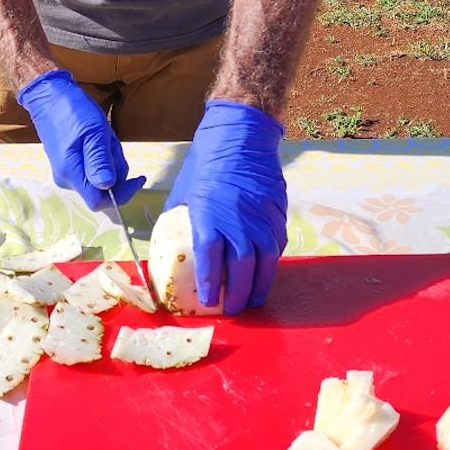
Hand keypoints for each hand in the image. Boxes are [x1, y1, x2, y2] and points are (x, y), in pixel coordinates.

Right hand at [18, 70, 144, 206]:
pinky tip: (98, 139)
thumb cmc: (73, 111)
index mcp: (72, 173)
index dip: (122, 195)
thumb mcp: (94, 132)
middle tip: (112, 142)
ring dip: (110, 160)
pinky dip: (103, 156)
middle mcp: (67, 179)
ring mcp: (66, 173)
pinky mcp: (68, 165)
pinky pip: (93, 168)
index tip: (138, 177)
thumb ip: (100, 160)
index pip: (99, 202)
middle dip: (116, 169)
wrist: (49, 97)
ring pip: (100, 177)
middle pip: (103, 189)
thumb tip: (107, 186)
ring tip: (104, 136)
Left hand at [164, 100, 287, 313]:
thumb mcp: (184, 194)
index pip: (211, 265)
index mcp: (210, 220)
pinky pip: (276, 247)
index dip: (212, 288)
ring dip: (260, 286)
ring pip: (265, 264)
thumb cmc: (207, 165)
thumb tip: (172, 243)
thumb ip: (181, 221)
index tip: (210, 302)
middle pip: (242, 271)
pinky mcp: (277, 215)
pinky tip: (264, 273)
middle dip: (238, 295)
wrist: (241, 139)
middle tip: (234, 309)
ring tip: (253, 299)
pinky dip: (270, 264)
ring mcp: (262, 221)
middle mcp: (239, 225)